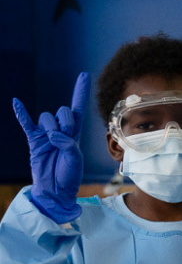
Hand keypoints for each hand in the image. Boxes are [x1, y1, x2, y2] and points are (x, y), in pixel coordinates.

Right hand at [12, 75, 90, 224]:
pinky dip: (21, 113)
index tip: (83, 74)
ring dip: (52, 127)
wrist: (54, 189)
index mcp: (75, 133)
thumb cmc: (68, 175)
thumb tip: (53, 134)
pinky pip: (26, 123)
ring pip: (47, 117)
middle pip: (62, 111)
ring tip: (54, 141)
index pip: (78, 108)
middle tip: (65, 138)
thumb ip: (67, 144)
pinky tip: (16, 102)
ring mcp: (45, 134)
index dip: (80, 91)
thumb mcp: (75, 159)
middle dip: (66, 122)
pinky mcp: (33, 140)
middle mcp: (60, 130)